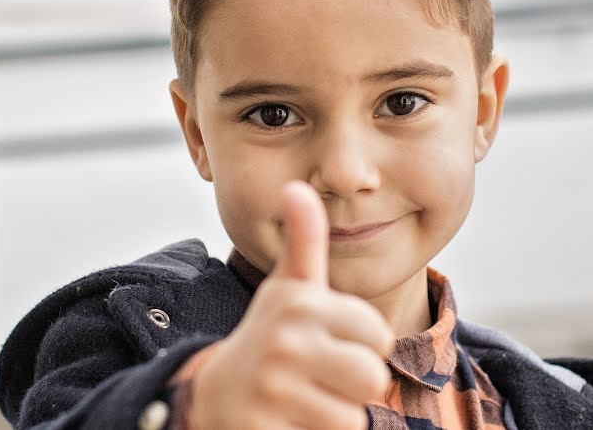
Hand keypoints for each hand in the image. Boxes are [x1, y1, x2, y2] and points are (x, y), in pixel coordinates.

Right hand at [189, 181, 393, 429]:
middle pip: (371, 377)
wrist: (214, 396)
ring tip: (303, 399)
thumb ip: (304, 241)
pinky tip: (290, 421)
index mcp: (299, 303)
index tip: (326, 343)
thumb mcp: (287, 290)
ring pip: (352, 417)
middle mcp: (285, 341)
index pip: (378, 334)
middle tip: (319, 376)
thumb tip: (297, 187)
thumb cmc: (269, 338)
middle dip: (352, 385)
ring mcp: (273, 388)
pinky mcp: (264, 428)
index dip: (361, 345)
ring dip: (334, 414)